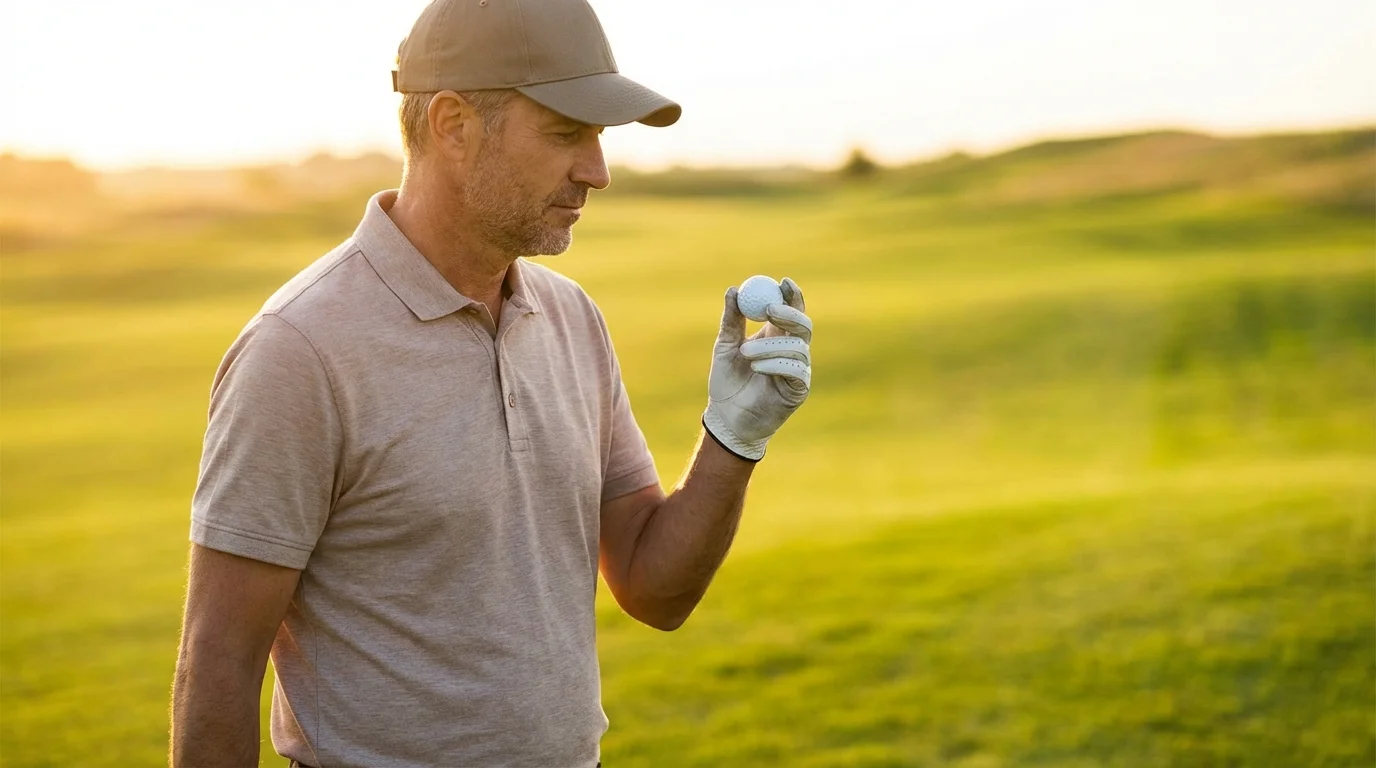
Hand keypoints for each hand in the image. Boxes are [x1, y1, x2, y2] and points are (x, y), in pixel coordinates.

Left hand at [702, 278, 811, 460]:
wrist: (727, 417)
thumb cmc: (726, 382)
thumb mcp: (725, 346)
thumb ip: (732, 320)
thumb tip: (733, 290)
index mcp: (776, 336)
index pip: (792, 310)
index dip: (792, 295)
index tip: (783, 282)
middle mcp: (791, 350)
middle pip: (803, 324)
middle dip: (789, 313)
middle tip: (769, 309)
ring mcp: (797, 369)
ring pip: (797, 346)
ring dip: (770, 345)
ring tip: (745, 353)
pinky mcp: (799, 389)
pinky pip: (796, 369)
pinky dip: (775, 364)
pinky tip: (757, 369)